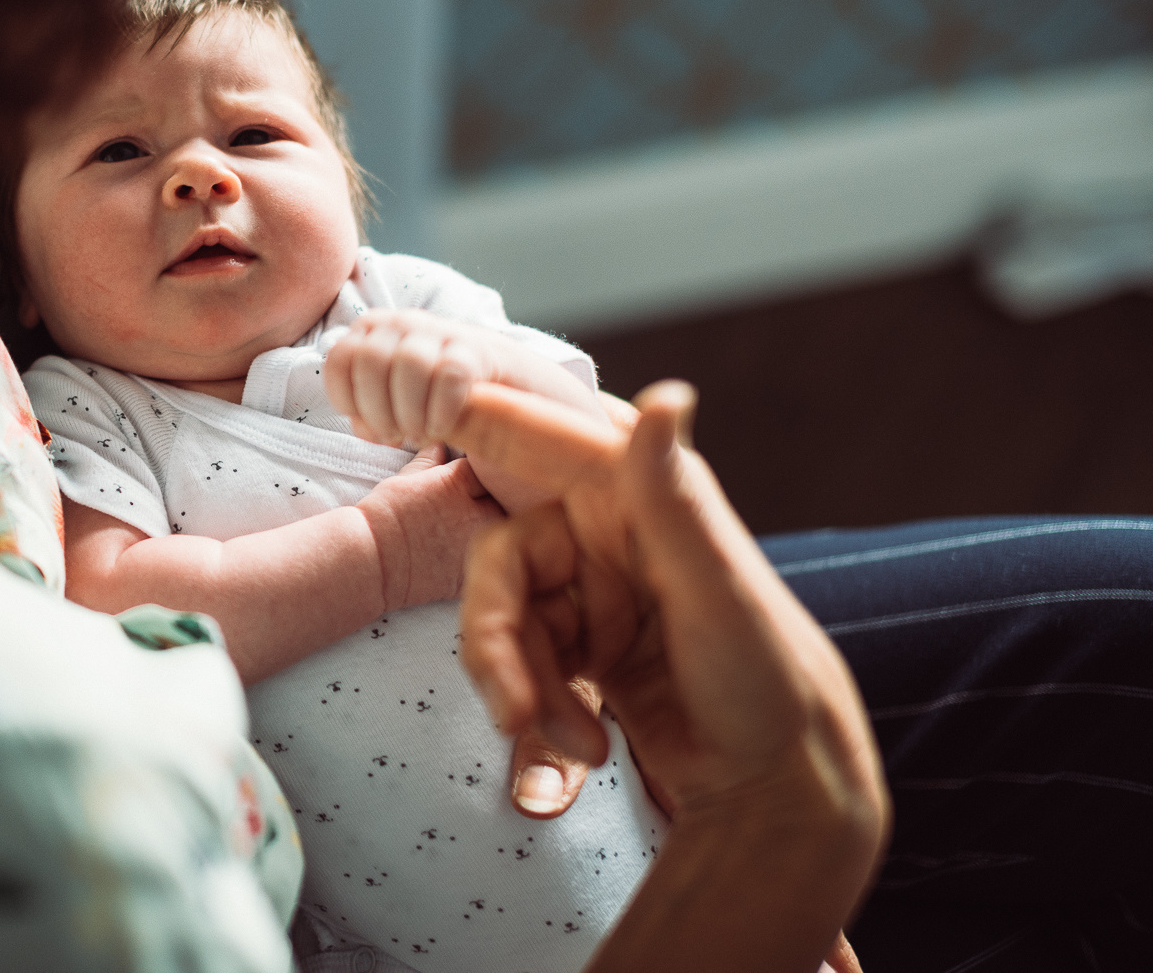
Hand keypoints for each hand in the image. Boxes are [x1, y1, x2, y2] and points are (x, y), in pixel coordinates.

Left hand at [322, 309, 602, 448]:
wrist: (517, 399)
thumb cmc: (444, 407)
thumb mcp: (398, 409)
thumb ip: (370, 416)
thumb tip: (364, 425)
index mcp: (377, 332)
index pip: (340, 359)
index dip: (348, 400)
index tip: (371, 426)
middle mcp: (406, 322)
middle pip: (368, 359)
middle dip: (377, 409)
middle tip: (398, 436)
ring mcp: (445, 331)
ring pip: (407, 363)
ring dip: (409, 412)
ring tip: (421, 434)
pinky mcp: (481, 350)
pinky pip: (450, 375)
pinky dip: (441, 410)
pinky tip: (445, 428)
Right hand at [355, 442, 502, 610]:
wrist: (370, 560)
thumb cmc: (381, 517)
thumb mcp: (404, 479)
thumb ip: (428, 462)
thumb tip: (440, 446)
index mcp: (459, 482)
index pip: (489, 467)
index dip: (483, 471)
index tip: (477, 475)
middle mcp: (476, 511)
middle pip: (507, 497)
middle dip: (500, 496)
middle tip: (487, 500)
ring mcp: (478, 544)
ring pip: (506, 529)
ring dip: (500, 526)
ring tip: (478, 527)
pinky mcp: (474, 570)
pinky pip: (495, 559)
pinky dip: (489, 554)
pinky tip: (473, 551)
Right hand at [456, 380, 888, 972]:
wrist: (775, 783)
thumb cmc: (767, 677)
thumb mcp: (716, 586)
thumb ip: (673, 493)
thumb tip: (668, 392)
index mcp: (638, 491)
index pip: (536, 437)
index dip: (470, 418)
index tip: (400, 408)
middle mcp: (608, 528)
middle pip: (500, 558)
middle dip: (495, 639)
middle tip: (511, 710)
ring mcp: (590, 586)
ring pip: (502, 618)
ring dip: (521, 687)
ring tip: (570, 744)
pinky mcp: (581, 641)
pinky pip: (519, 662)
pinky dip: (538, 708)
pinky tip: (585, 748)